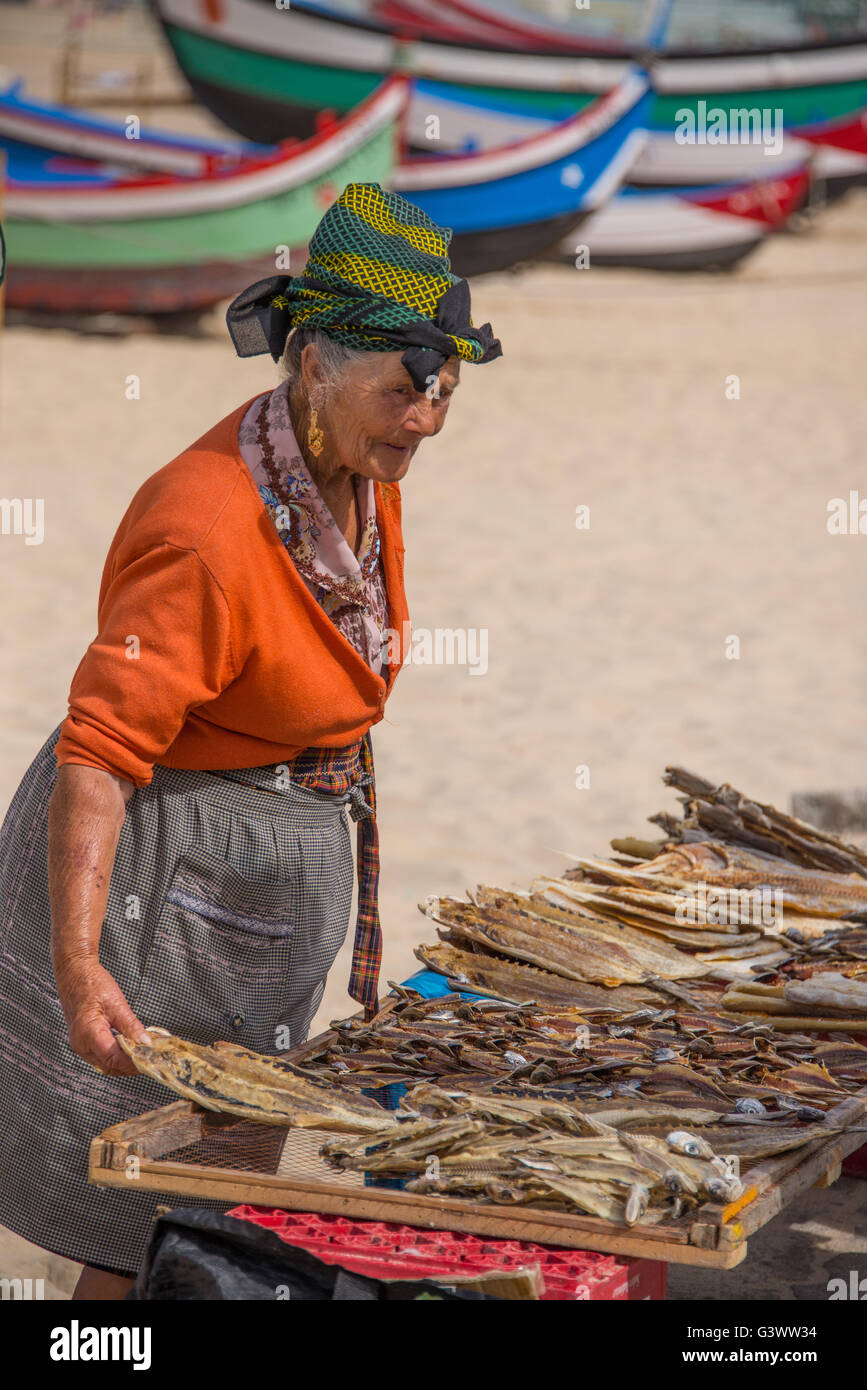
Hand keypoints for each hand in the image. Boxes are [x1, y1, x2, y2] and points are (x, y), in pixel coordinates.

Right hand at [54, 957, 151, 1076]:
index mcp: (88, 1033)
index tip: (150, 1061)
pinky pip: (101, 1057)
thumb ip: (131, 1026)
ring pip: (106, 1065)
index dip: (133, 1063)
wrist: (74, 974)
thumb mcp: (116, 1002)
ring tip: (143, 1053)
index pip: (113, 1059)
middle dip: (131, 1065)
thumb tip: (145, 1043)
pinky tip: (130, 1049)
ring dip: (124, 1063)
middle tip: (151, 1057)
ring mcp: (80, 1045)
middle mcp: (81, 1044)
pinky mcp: (83, 1043)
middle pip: (110, 1066)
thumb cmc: (91, 984)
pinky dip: (116, 1057)